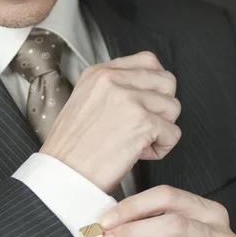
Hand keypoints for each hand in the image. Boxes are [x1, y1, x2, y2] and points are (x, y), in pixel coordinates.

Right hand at [40, 52, 181, 192]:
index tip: (145, 105)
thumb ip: (113, 90)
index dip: (154, 87)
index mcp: (99, 73)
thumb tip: (147, 91)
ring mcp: (129, 99)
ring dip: (162, 129)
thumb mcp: (85, 102)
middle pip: (167, 82)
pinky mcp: (142, 122)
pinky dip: (161, 149)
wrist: (62, 175)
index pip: (148, 61)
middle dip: (162, 107)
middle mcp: (113, 80)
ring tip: (138, 142)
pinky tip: (139, 154)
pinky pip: (173, 134)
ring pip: (173, 107)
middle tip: (143, 126)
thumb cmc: (72, 149)